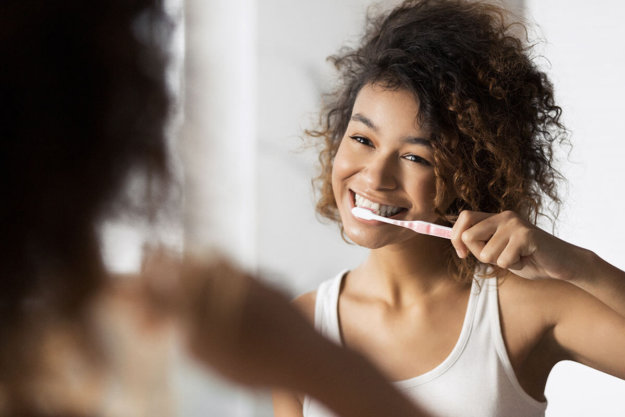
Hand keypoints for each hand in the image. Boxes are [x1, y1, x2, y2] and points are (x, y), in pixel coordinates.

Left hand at [451, 210, 580, 280]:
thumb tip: (458, 244)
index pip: (465, 217)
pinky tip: (527, 259)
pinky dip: (514, 266)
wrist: (563, 264)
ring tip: (519, 257)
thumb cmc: (530, 259)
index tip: (462, 254)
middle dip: (480, 254)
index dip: (456, 237)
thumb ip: (481, 245)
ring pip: (486, 253)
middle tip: (501, 257)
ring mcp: (515, 224)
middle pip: (469, 236)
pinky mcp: (525, 235)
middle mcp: (504, 216)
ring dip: (501, 263)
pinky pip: (504, 260)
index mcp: (496, 217)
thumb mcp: (499, 252)